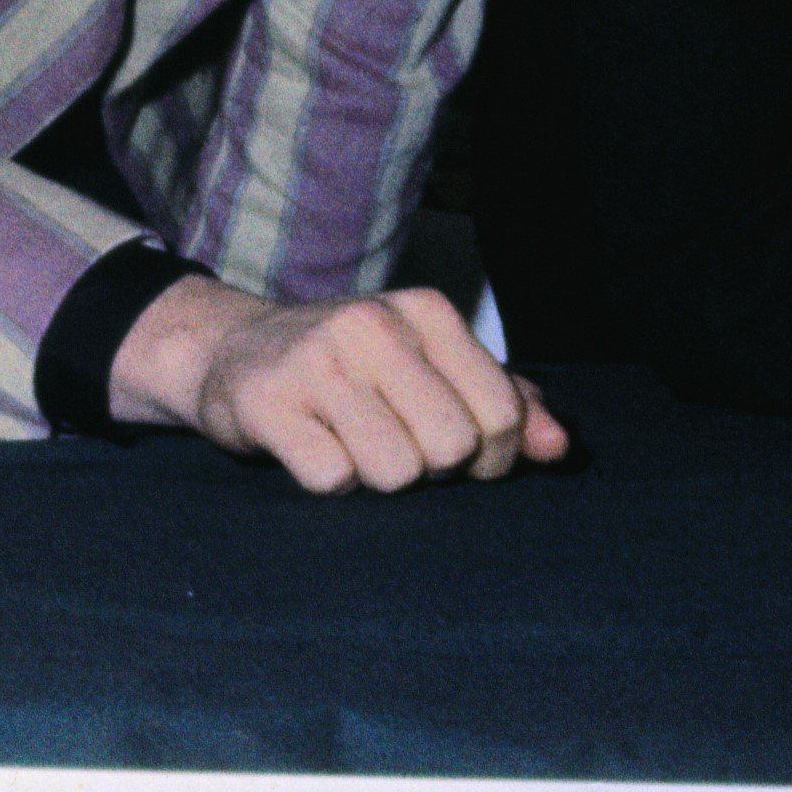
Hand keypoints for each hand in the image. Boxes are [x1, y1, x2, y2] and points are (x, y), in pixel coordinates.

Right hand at [112, 276, 569, 491]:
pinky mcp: (267, 402)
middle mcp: (373, 325)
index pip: (501, 415)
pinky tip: (311, 445)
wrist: (233, 351)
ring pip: (395, 472)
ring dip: (376, 476)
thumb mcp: (432, 366)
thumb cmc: (353, 368)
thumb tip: (559, 448)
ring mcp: (315, 361)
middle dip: (430, 468)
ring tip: (350, 442)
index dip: (490, 457)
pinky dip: (328, 480)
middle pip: (451, 449)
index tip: (456, 452)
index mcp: (425, 312)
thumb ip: (505, 402)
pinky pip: (333, 480)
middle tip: (394, 444)